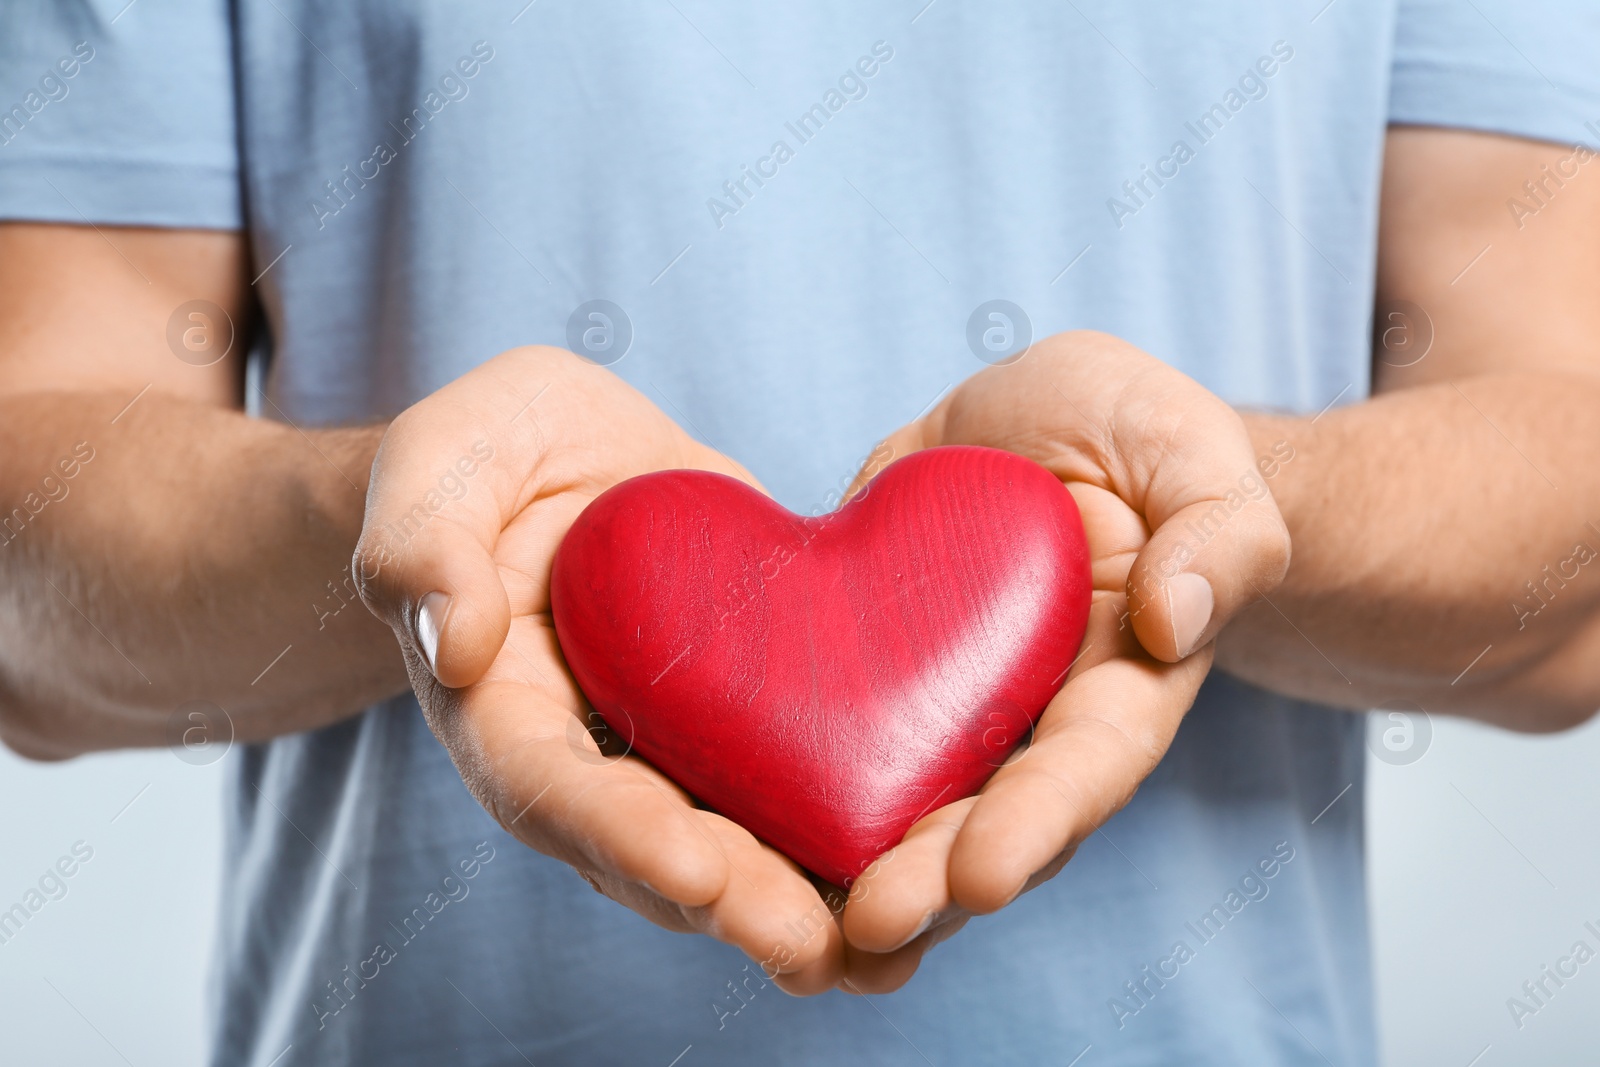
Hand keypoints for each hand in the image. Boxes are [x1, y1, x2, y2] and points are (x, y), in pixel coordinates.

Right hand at [355, 346, 845, 993]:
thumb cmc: (480, 456)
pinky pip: (786, 784)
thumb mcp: (436, 465)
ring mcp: (665, 747)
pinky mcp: (736, 717)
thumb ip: (422, 541)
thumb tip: (451, 638)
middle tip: (816, 950)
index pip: (552, 791)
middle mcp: (586, 755)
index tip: (698, 873)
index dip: (623, 837)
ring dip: (804, 902)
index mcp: (503, 709)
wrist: (556, 455)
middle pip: (655, 852)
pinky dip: (846, 834)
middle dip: (736, 904)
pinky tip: (926, 872)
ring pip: (730, 846)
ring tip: (888, 952)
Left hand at [836, 330, 1290, 991]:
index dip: (1036, 824)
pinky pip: (817, 723)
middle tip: (868, 923)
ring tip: (792, 922)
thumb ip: (1216, 535)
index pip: (1084, 767)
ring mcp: (937, 701)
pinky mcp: (860, 662)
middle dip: (927, 878)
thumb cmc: (1146, 441)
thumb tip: (1174, 621)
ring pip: (893, 800)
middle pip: (981, 817)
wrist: (1047, 426)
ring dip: (847, 864)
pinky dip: (777, 778)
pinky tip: (724, 824)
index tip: (982, 877)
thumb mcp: (1196, 457)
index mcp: (1117, 685)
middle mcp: (1023, 721)